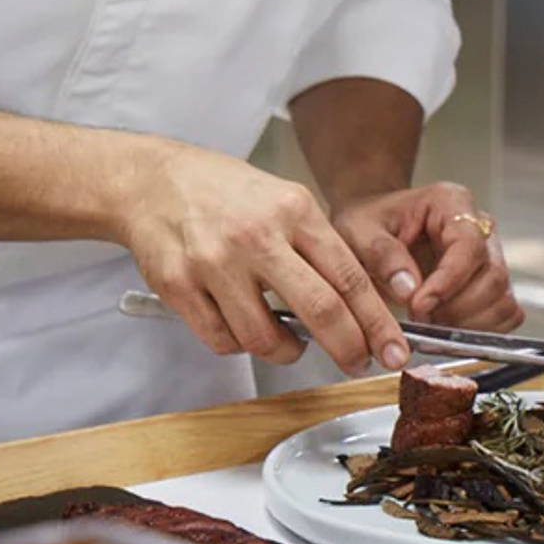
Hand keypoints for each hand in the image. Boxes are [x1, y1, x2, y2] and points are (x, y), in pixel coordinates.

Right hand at [117, 144, 409, 375]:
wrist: (151, 181)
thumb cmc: (224, 194)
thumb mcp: (284, 199)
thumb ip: (319, 247)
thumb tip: (360, 306)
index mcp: (293, 211)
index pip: (350, 277)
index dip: (377, 322)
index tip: (392, 349)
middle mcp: (257, 236)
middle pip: (320, 310)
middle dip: (348, 348)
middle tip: (357, 362)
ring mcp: (214, 262)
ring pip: (265, 338)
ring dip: (287, 352)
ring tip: (289, 343)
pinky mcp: (178, 286)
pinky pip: (222, 340)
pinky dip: (239, 344)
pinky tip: (243, 327)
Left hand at [331, 182, 523, 332]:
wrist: (373, 230)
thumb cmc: (370, 223)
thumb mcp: (360, 231)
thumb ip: (383, 255)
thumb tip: (409, 290)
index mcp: (452, 203)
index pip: (469, 245)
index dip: (448, 281)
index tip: (418, 306)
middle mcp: (479, 228)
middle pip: (493, 276)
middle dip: (456, 309)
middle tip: (419, 320)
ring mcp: (490, 257)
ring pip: (502, 300)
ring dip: (468, 324)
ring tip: (430, 325)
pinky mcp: (491, 285)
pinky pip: (504, 315)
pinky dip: (479, 331)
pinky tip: (446, 329)